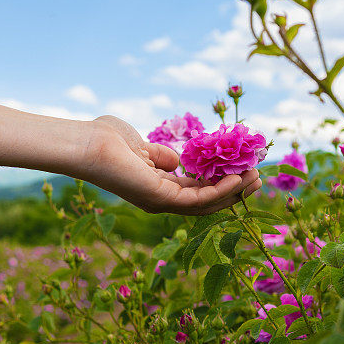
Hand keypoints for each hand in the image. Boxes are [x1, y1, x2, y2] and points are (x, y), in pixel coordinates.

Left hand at [78, 116, 261, 214]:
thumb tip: (180, 160)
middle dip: (234, 190)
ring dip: (234, 192)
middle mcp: (161, 200)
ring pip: (207, 204)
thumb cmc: (107, 139)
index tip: (243, 168)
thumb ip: (162, 155)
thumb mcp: (143, 146)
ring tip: (255, 177)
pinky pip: (198, 200)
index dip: (222, 181)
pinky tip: (236, 179)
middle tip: (258, 176)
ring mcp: (160, 202)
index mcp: (157, 188)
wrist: (86, 142)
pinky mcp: (160, 199)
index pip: (197, 190)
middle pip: (207, 201)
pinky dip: (220, 192)